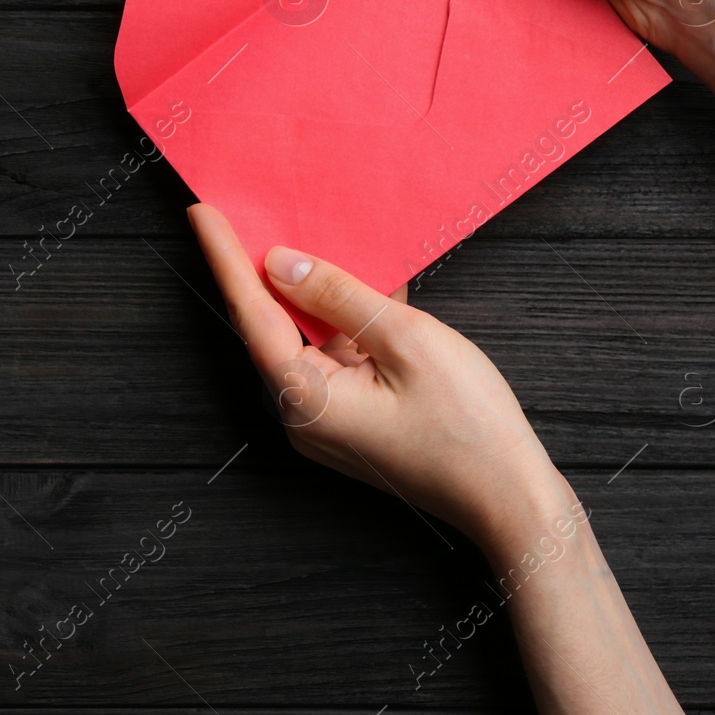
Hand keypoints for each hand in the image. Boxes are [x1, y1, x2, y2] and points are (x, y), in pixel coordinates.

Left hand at [188, 203, 570, 549]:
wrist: (511, 502)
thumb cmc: (470, 428)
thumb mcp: (406, 341)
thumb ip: (339, 296)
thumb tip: (282, 263)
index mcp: (306, 399)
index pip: (250, 314)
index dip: (226, 259)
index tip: (202, 214)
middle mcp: (302, 415)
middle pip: (271, 327)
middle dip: (261, 270)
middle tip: (248, 213)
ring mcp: (325, 423)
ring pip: (305, 340)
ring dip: (311, 292)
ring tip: (308, 236)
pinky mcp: (350, 422)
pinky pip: (333, 358)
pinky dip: (342, 321)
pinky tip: (364, 282)